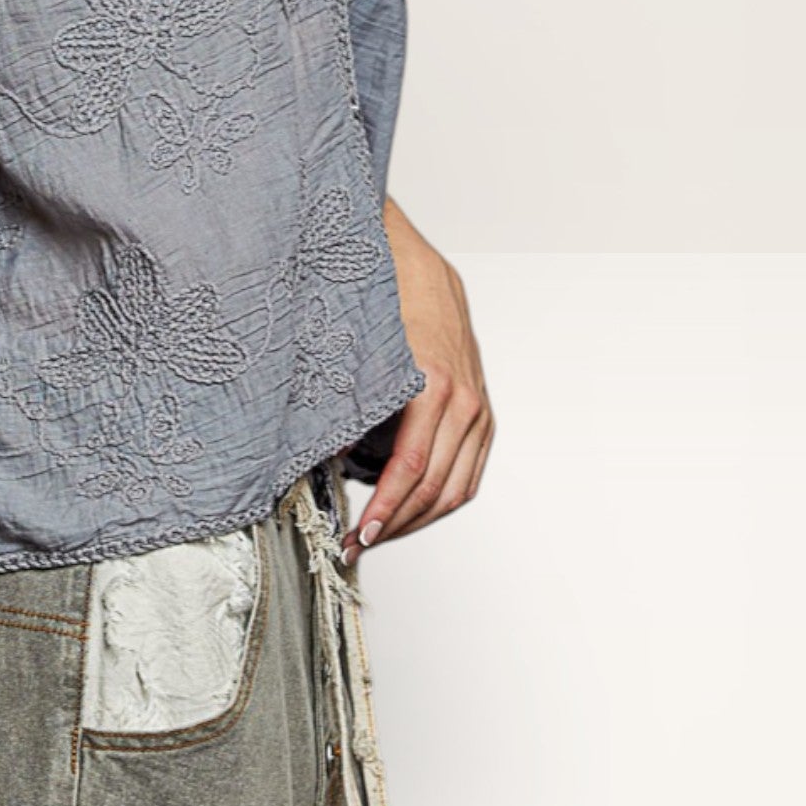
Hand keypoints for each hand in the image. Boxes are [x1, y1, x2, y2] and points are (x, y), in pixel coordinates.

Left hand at [340, 199, 493, 563]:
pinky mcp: (482, 411)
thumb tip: (323, 455)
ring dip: (418, 518)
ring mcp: (479, 407)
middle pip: (435, 488)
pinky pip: (470, 471)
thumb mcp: (354, 348)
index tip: (357, 534)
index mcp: (433, 385)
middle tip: (357, 544)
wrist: (417, 261)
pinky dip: (441, 496)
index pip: (409, 469)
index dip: (383, 509)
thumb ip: (342, 402)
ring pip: (457, 488)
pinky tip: (410, 507)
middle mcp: (465, 400)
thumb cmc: (381, 299)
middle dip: (395, 524)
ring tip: (379, 533)